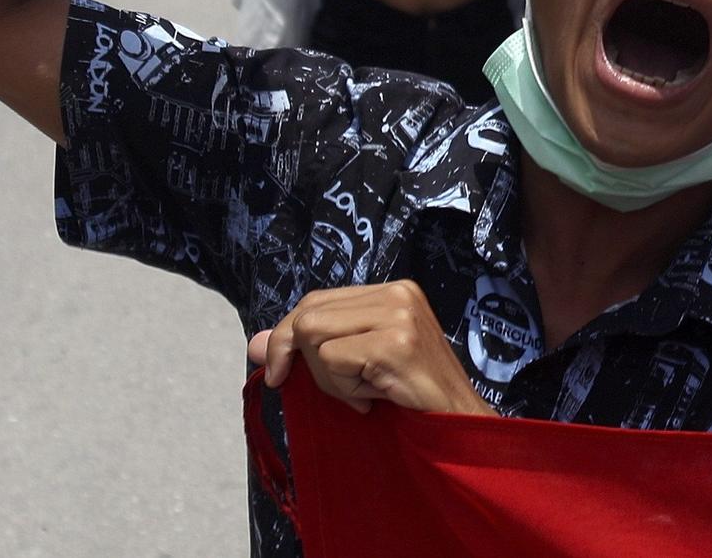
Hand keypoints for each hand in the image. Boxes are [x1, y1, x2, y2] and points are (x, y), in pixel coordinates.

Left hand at [250, 281, 495, 416]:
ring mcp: (398, 315)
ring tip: (365, 391)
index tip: (278, 374)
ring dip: (329, 377)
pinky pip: (332, 360)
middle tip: (337, 391)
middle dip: (305, 360)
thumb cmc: (412, 395)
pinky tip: (374, 397)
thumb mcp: (358, 364)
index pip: (315, 300)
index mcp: (393, 290)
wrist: (459, 422)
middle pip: (308, 314)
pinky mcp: (394, 343)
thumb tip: (253, 343)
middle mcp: (397, 293)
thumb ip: (312, 346)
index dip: (288, 338)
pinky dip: (343, 388)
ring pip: (314, 335)